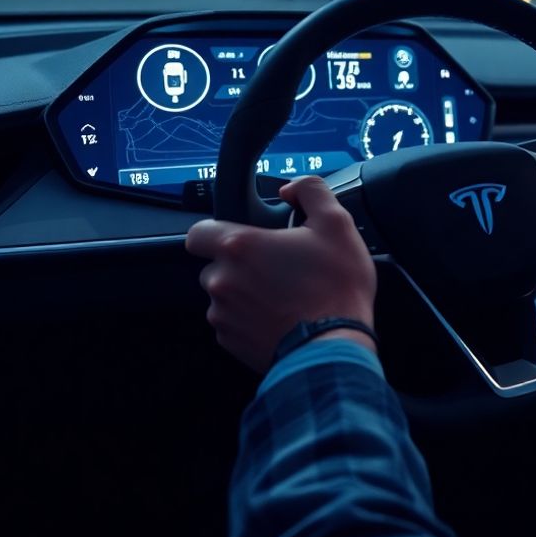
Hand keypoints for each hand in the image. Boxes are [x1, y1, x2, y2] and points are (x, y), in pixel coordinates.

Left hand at [185, 176, 377, 372]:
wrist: (335, 348)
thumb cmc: (336, 287)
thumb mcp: (337, 223)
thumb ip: (310, 191)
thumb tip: (292, 189)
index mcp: (240, 246)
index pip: (198, 232)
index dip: (215, 231)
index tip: (238, 237)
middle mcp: (223, 280)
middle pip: (215, 266)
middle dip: (240, 266)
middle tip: (277, 269)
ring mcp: (224, 314)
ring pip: (224, 296)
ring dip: (246, 294)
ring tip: (284, 297)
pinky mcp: (231, 342)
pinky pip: (233, 324)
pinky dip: (251, 320)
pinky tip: (281, 319)